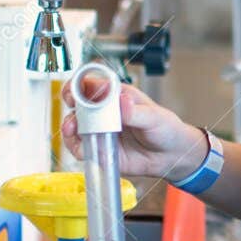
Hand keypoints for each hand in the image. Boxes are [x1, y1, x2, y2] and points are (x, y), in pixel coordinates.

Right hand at [60, 70, 207, 182]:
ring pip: (75, 126)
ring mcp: (100, 131)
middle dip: (70, 103)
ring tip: (72, 129)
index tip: (74, 89)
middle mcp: (104, 112)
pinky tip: (81, 146)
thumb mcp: (154, 117)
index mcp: (116, 96)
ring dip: (69, 127)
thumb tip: (122, 102)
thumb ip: (135, 112)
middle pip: (78, 103)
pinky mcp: (100, 150)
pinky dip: (76, 147)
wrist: (172, 155)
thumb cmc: (166, 128)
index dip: (78, 84)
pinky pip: (81, 148)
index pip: (91, 84)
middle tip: (72, 107)